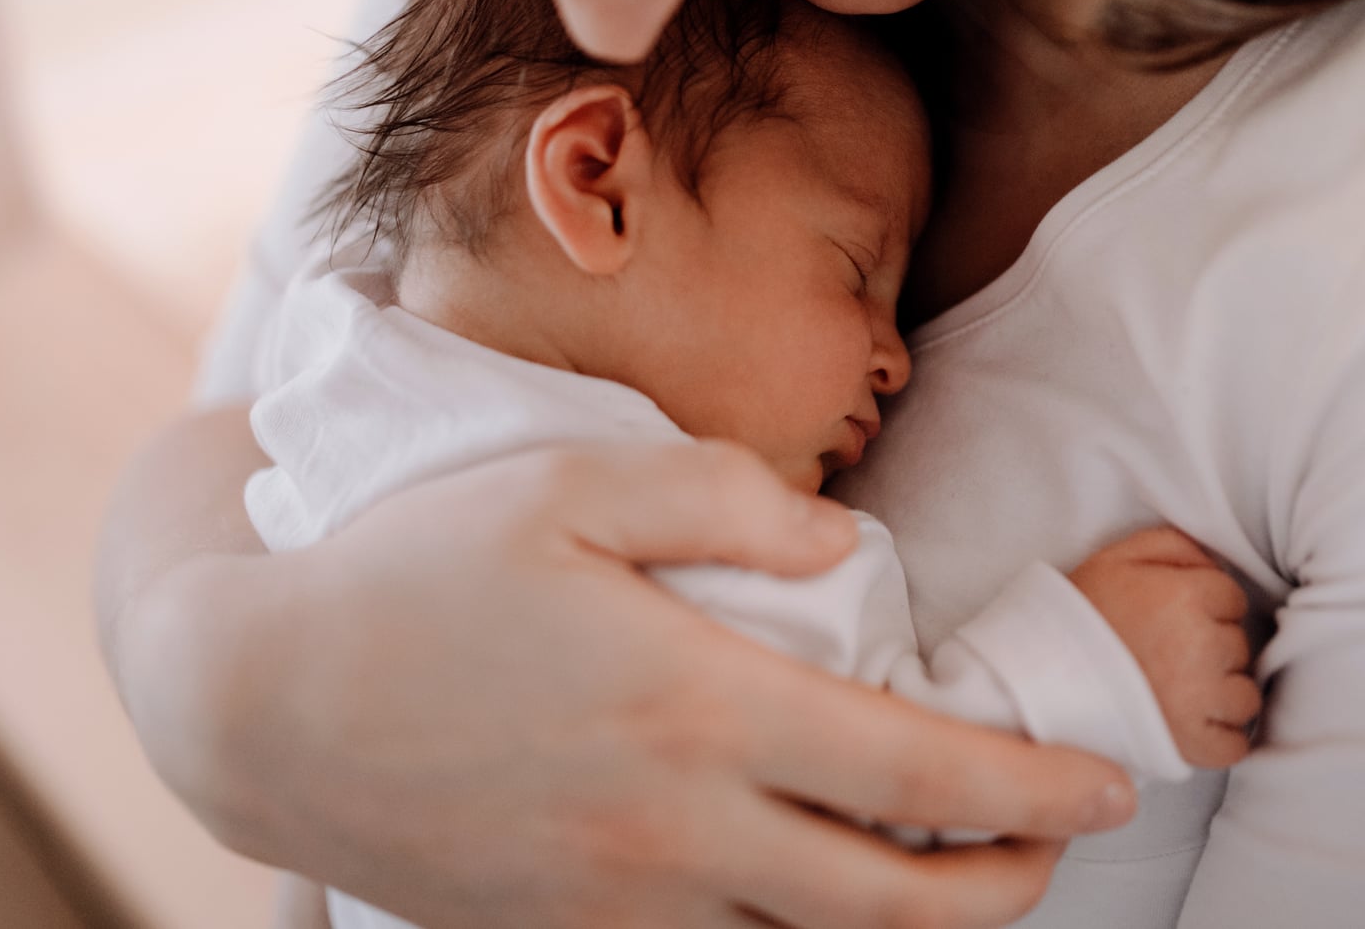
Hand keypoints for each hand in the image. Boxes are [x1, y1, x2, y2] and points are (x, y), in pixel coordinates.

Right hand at [106, 415, 1140, 928]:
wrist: (258, 699)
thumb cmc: (416, 566)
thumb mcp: (568, 480)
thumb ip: (724, 499)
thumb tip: (847, 547)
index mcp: (693, 706)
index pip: (912, 776)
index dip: (1028, 789)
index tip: (1106, 784)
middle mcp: (672, 829)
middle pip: (886, 907)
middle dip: (1001, 891)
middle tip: (1057, 847)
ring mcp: (617, 901)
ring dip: (907, 926)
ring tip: (958, 878)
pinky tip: (808, 891)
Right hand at [1070, 527, 1260, 769]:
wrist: (1036, 681)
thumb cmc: (1076, 616)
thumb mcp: (1115, 559)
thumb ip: (1173, 545)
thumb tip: (1215, 560)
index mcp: (1184, 596)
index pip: (1232, 596)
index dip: (1204, 604)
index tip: (1173, 616)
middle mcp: (1199, 646)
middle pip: (1239, 644)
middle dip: (1212, 647)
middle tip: (1167, 652)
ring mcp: (1199, 700)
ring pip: (1244, 695)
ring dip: (1220, 694)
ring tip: (1175, 689)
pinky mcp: (1193, 745)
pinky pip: (1235, 744)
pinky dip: (1217, 738)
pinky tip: (1184, 723)